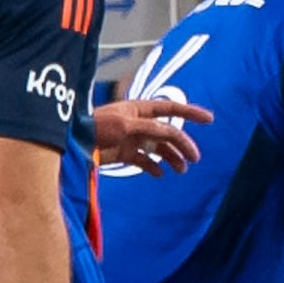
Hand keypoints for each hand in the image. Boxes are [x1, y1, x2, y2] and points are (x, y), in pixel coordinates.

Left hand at [92, 96, 210, 172]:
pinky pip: (145, 160)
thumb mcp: (126, 125)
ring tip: (181, 170)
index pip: (171, 109)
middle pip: (169, 133)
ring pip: (159, 148)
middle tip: (195, 158)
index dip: (191, 112)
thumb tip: (173, 133)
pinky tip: (159, 173)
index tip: (209, 119)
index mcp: (140, 110)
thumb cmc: (97, 127)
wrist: (73, 143)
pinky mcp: (124, 153)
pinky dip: (153, 167)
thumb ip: (151, 128)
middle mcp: (139, 123)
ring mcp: (133, 138)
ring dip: (172, 158)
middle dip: (183, 144)